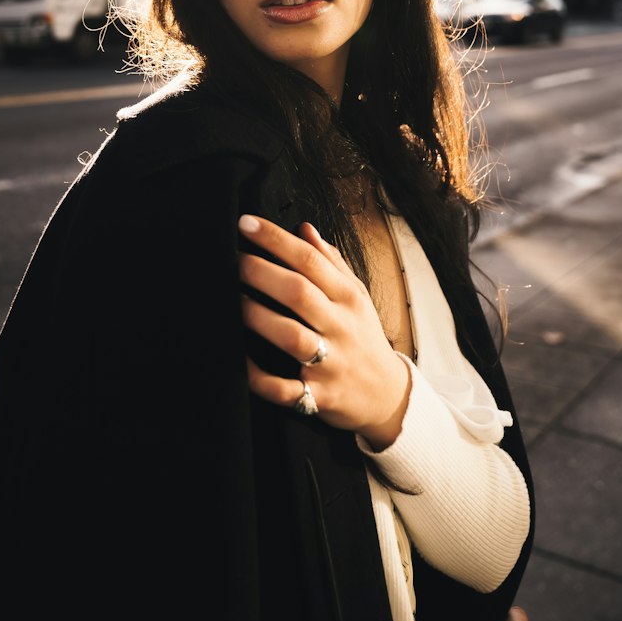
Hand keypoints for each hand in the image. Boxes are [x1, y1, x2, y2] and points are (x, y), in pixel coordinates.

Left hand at [237, 214, 410, 448]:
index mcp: (348, 298)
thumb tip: (304, 229)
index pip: (310, 260)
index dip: (276, 239)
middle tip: (234, 259)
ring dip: (258, 317)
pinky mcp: (318, 396)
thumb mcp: (356, 295)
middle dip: (261, 272)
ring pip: (292, 337)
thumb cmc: (364, 337)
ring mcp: (330, 363)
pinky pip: (284, 388)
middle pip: (299, 293)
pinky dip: (259, 376)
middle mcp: (340, 327)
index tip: (247, 224)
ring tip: (234, 300)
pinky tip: (241, 357)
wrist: (387, 395)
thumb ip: (330, 262)